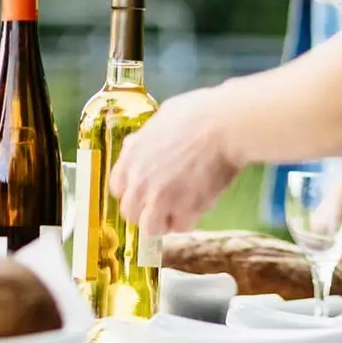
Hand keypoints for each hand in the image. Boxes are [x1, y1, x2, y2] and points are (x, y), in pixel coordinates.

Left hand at [108, 88, 242, 236]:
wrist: (224, 126)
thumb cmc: (196, 114)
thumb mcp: (159, 121)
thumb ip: (145, 141)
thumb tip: (142, 146)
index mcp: (131, 156)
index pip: (117, 188)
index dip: (131, 190)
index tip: (143, 190)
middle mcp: (140, 181)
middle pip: (130, 212)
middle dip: (145, 210)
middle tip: (162, 203)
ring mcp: (161, 198)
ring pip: (150, 228)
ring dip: (163, 222)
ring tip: (178, 211)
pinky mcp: (186, 209)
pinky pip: (181, 227)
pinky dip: (188, 221)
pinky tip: (196, 207)